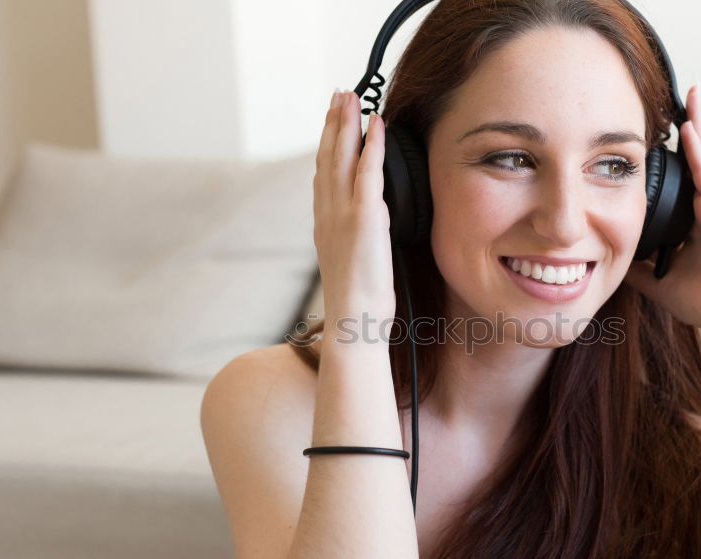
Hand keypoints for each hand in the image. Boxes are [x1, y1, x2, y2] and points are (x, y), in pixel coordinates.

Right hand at [313, 90, 395, 339]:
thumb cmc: (359, 304)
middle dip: (332, 122)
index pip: (324, 175)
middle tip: (339, 95)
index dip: (327, 144)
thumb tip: (368, 229)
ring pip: (341, 157)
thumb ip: (356, 239)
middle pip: (327, 157)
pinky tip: (377, 125)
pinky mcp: (364, 218)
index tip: (332, 121)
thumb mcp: (353, 264)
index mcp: (324, 225)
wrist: (353, 322)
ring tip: (351, 97)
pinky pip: (368, 172)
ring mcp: (343, 214)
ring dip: (347, 123)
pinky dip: (372, 145)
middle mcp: (327, 214)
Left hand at [622, 84, 700, 346]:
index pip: (687, 175)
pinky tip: (691, 130)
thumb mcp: (655, 278)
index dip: (679, 149)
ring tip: (694, 94)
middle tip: (685, 93)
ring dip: (700, 125)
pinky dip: (700, 154)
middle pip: (700, 157)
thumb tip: (608, 259)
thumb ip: (637, 265)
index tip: (664, 125)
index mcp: (697, 219)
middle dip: (693, 124)